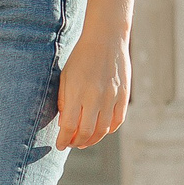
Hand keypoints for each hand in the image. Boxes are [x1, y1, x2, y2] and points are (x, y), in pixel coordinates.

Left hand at [54, 32, 129, 149]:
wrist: (106, 39)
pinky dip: (109, 130)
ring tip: (85, 141)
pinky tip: (101, 130)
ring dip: (93, 139)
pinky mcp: (124, 96)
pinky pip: (118, 120)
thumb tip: (65, 125)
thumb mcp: (66, 77)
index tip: (59, 145)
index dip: (63, 140)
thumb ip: (64, 101)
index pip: (69, 126)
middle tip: (72, 144)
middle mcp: (95, 97)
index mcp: (77, 92)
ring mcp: (112, 97)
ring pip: (103, 130)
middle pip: (86, 132)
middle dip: (77, 143)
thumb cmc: (81, 58)